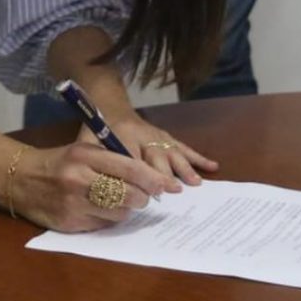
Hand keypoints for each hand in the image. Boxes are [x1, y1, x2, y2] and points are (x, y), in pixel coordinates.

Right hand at [11, 143, 169, 232]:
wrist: (21, 179)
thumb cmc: (59, 162)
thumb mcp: (82, 150)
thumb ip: (112, 160)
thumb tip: (150, 178)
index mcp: (85, 154)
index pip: (129, 168)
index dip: (153, 179)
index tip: (168, 186)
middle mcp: (79, 178)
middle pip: (128, 194)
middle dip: (143, 197)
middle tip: (144, 196)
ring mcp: (74, 203)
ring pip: (120, 213)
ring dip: (125, 210)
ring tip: (117, 201)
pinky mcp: (70, 223)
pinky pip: (103, 226)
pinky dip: (108, 219)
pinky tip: (98, 210)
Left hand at [78, 114, 217, 191]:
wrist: (109, 107)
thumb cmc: (96, 133)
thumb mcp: (88, 145)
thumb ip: (97, 162)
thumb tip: (104, 189)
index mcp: (122, 137)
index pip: (131, 159)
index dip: (139, 175)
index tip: (147, 192)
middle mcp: (143, 136)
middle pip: (156, 157)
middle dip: (163, 174)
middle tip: (172, 191)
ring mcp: (158, 136)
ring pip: (172, 152)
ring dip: (183, 168)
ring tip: (194, 183)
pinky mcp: (167, 137)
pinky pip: (184, 147)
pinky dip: (198, 157)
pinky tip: (213, 166)